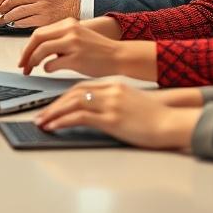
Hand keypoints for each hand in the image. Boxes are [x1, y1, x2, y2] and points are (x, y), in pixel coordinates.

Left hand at [0, 0, 78, 27]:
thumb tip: (7, 3)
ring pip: (16, 12)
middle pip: (12, 0)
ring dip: (6, 19)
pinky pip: (25, 22)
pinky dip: (16, 24)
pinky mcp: (44, 20)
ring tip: (1, 22)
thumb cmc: (59, 2)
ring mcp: (42, 7)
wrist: (76, 9)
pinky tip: (13, 25)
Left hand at [19, 18, 122, 75]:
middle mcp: (70, 31)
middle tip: (22, 65)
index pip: (39, 32)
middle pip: (37, 39)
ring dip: (33, 61)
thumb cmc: (98, 50)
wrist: (119, 56)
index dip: (28, 46)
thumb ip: (59, 39)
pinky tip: (50, 70)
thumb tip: (38, 50)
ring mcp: (73, 44)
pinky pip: (52, 64)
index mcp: (68, 24)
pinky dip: (47, 68)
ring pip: (42, 50)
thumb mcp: (77, 36)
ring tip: (32, 69)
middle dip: (26, 53)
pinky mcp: (77, 59)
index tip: (23, 56)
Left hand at [34, 80, 201, 149]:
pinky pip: (79, 117)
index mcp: (113, 85)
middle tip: (40, 115)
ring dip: (53, 113)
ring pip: (72, 103)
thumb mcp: (131, 103)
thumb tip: (96, 112)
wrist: (172, 122)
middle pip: (73, 94)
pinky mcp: (111, 118)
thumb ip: (113, 102)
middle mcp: (109, 91)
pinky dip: (62, 121)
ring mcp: (110, 104)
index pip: (81, 88)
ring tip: (41, 122)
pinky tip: (54, 127)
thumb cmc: (155, 117)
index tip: (52, 106)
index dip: (63, 97)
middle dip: (53, 104)